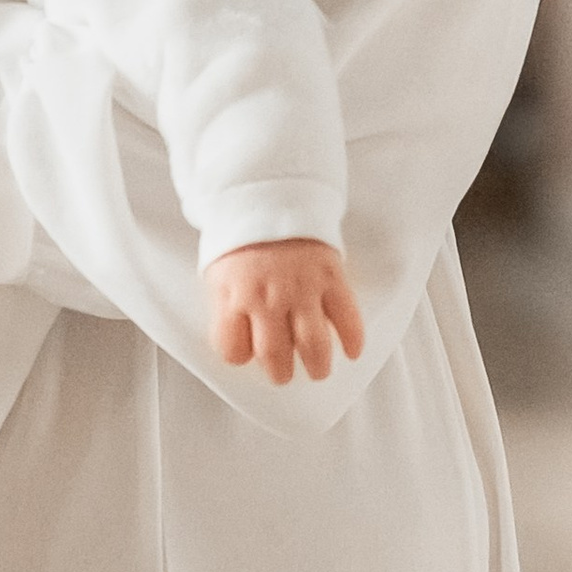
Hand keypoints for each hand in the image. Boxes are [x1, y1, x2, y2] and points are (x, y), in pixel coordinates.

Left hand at [205, 238, 366, 386]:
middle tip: (284, 374)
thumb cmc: (243, 239)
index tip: (248, 355)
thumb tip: (237, 339)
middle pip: (274, 355)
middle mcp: (268, 299)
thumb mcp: (218, 271)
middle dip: (280, 372)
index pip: (232, 349)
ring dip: (317, 365)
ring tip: (317, 370)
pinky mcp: (331, 279)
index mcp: (234, 297)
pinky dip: (352, 340)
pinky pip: (347, 319)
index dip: (240, 355)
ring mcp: (302, 290)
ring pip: (313, 346)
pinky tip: (351, 351)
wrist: (272, 197)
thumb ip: (225, 306)